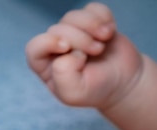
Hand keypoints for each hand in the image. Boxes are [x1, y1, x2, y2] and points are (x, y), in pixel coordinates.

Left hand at [26, 2, 142, 108]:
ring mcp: (72, 33)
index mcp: (45, 66)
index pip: (34, 47)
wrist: (122, 83)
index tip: (66, 48)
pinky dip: (102, 17)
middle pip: (57, 29)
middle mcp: (55, 48)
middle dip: (79, 38)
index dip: (47, 42)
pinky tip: (109, 31)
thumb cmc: (95, 90)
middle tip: (97, 51)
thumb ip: (63, 76)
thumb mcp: (74, 93)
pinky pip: (92, 9)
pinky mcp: (90, 24)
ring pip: (73, 16)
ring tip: (104, 39)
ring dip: (91, 25)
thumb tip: (67, 53)